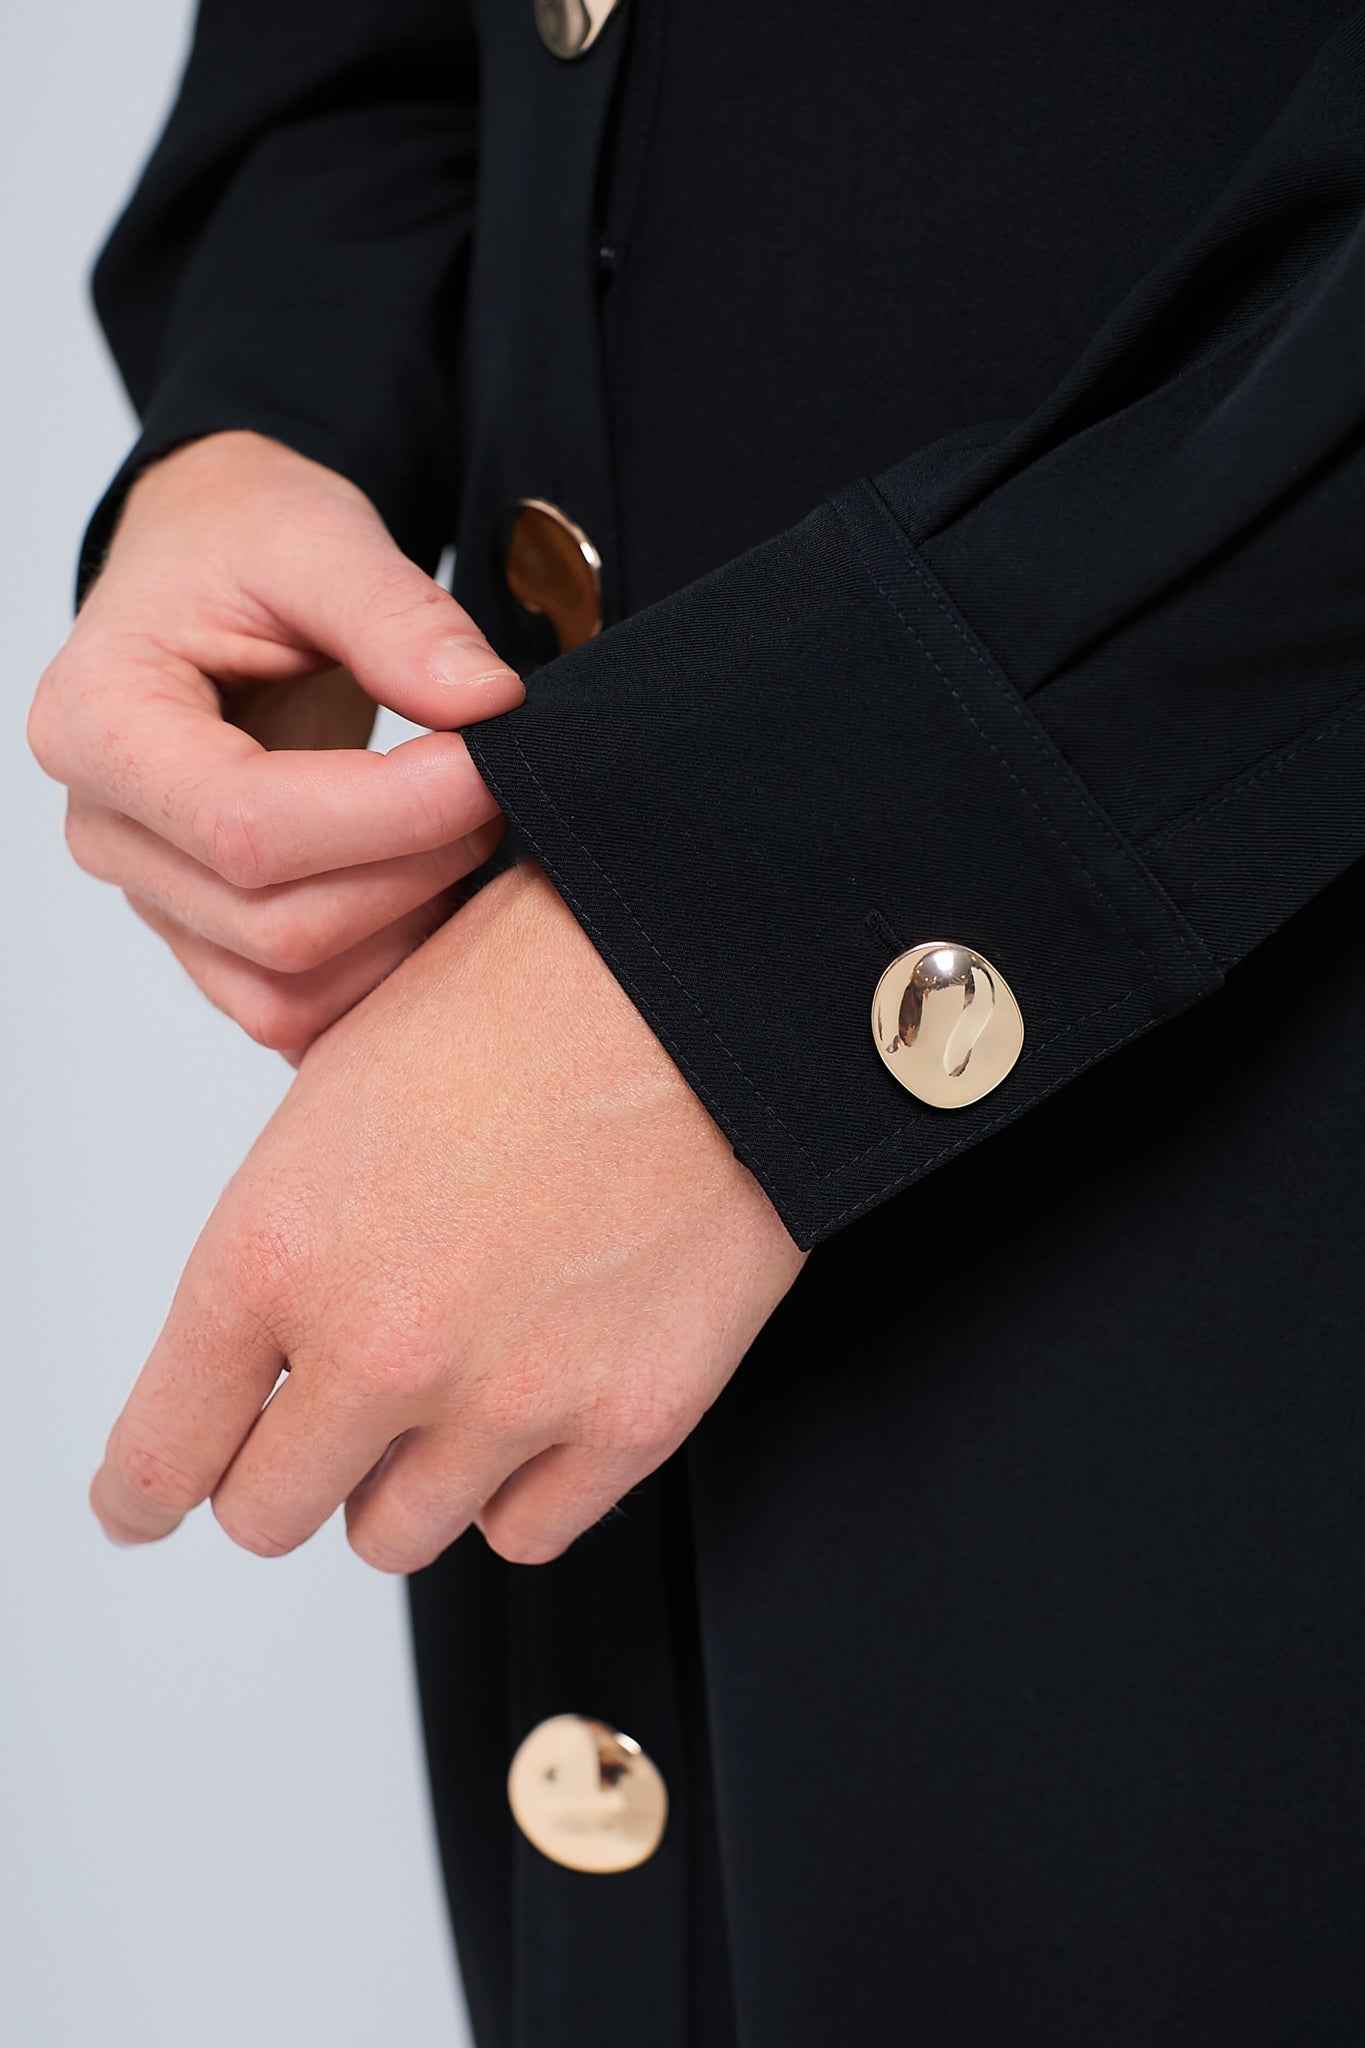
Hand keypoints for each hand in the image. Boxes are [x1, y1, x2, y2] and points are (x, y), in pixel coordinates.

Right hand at [28, 431, 522, 1057]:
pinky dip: (382, 971)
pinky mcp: (205, 941)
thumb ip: (398, 612)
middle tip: (499, 790)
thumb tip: (486, 703)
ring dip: (408, 930)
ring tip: (468, 833)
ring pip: (290, 990)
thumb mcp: (316, 533)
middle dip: (416, 868)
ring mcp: (154, 898)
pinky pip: (295, 1012)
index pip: (244, 823)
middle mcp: (107, 829)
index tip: (490, 766)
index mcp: (99, 721)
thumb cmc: (242, 544)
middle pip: (277, 923)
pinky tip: (433, 888)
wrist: (212, 572)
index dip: (389, 814)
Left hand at [89, 865, 805, 1568]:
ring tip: (445, 1393)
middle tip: (314, 1431)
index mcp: (276, 1250)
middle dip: (279, 1475)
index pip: (160, 1453)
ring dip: (401, 1480)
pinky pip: (526, 1532)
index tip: (146, 1501)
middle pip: (267, 1514)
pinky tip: (531, 1407)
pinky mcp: (626, 1423)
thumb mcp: (338, 1093)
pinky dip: (517, 1486)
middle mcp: (378, 1346)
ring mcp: (506, 1399)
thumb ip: (282, 1246)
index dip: (141, 1491)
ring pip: (393, 1537)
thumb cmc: (530, 998)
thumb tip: (273, 1340)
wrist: (705, 982)